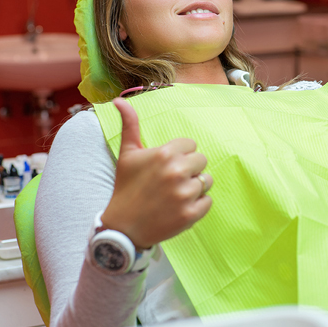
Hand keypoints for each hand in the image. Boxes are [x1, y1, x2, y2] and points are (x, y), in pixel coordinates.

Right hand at [101, 98, 212, 249]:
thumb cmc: (126, 186)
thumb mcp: (127, 153)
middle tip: (171, 180)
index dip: (179, 154)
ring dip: (194, 186)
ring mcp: (185, 194)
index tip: (166, 165)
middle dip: (189, 168)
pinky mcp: (191, 214)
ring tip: (175, 193)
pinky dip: (198, 204)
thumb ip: (130, 124)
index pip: (191, 144)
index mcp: (165, 154)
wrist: (123, 227)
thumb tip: (119, 99)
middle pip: (201, 160)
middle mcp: (177, 172)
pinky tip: (179, 206)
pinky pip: (208, 201)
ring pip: (207, 180)